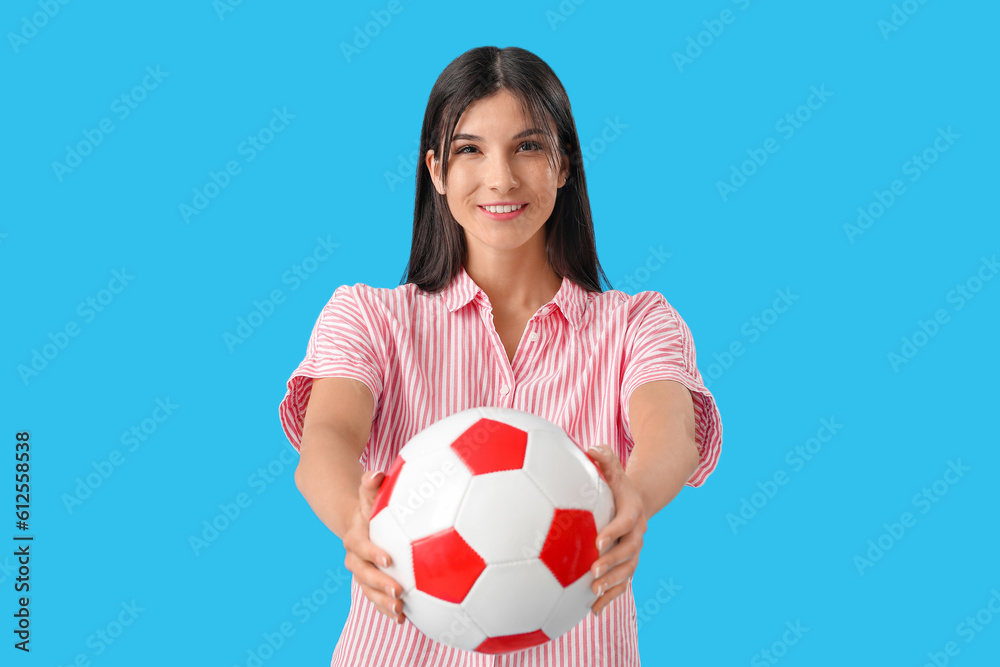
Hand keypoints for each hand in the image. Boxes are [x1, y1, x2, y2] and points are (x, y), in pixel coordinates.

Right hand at [342, 470, 405, 624]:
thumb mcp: (370, 497)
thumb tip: (376, 472)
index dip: (372, 553)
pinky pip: (376, 600)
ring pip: (368, 591)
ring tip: (400, 610)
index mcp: (355, 536)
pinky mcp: (371, 585)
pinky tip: (403, 619)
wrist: (361, 525)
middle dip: (378, 584)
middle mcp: (354, 558)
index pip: (359, 545)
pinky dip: (387, 610)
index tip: (389, 559)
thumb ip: (372, 486)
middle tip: (398, 591)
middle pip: (362, 574)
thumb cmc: (372, 509)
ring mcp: (361, 574)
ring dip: (382, 602)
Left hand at [586, 445, 647, 616]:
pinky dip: (611, 598)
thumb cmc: (618, 486)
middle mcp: (637, 534)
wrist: (637, 503)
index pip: (625, 523)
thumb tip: (591, 447)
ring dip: (613, 584)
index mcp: (632, 512)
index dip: (613, 533)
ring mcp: (634, 552)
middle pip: (629, 552)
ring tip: (594, 592)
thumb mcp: (614, 470)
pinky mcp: (627, 565)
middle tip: (593, 571)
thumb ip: (605, 458)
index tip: (597, 541)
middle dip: (612, 563)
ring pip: (628, 572)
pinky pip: (622, 584)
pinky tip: (593, 612)